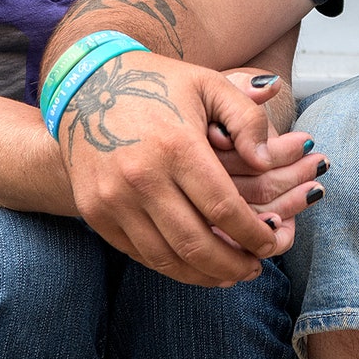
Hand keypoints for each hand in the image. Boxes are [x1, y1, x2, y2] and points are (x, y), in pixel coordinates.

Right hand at [58, 51, 310, 285]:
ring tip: (230, 274)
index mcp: (176, 146)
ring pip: (166, 258)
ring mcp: (113, 199)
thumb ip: (248, 118)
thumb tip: (266, 162)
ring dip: (203, 275)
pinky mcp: (94, 212)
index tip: (272, 241)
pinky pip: (138, 253)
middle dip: (233, 265)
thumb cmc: (158, 83)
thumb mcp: (210, 84)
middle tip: (255, 269)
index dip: (254, 233)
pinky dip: (170, 267)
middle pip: (196, 243)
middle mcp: (142, 178)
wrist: (86, 84)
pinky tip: (193, 265)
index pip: (224, 208)